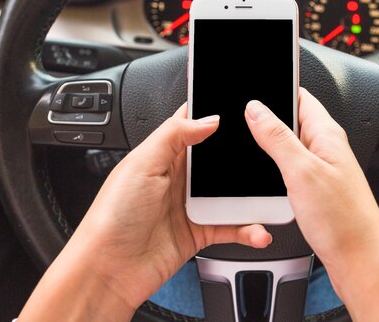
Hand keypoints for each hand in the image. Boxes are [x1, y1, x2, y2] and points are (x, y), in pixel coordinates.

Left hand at [18, 104, 270, 321]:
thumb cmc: (113, 216)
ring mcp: (190, 205)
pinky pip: (231, 227)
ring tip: (269, 196)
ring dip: (250, 197)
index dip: (213, 114)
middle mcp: (178, 178)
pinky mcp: (199, 232)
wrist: (109, 269)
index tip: (240, 110)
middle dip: (241, 156)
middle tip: (266, 151)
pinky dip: (247, 230)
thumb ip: (174, 135)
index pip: (191, 125)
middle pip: (217, 159)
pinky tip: (257, 231)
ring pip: (230, 194)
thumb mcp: (141, 164)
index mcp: (162, 155)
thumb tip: (209, 117)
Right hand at [245, 88, 378, 321]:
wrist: (359, 261)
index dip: (276, 87)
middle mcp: (326, 148)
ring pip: (290, 145)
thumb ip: (277, 137)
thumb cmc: (343, 221)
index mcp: (327, 134)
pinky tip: (265, 177)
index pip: (300, 95)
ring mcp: (322, 168)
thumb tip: (256, 108)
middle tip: (242, 122)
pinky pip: (292, 167)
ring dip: (270, 145)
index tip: (253, 86)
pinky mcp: (317, 188)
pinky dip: (275, 167)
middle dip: (267, 118)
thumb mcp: (302, 172)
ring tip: (250, 149)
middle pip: (292, 119)